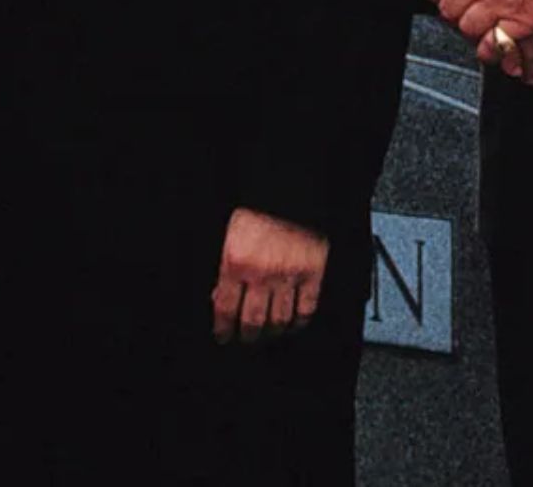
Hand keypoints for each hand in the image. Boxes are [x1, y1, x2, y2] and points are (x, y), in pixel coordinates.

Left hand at [212, 209, 327, 344]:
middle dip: (247, 336)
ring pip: (280, 320)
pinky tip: (292, 325)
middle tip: (245, 341)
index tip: (223, 336)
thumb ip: (224, 270)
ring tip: (267, 336)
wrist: (288, 192)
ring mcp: (289, 275)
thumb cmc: (255, 211)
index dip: (223, 328)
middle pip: (254, 320)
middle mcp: (262, 273)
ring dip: (272, 333)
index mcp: (236, 262)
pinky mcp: (312, 274)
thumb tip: (219, 298)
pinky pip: (306, 308)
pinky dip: (299, 322)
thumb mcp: (227, 238)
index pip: (226, 308)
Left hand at [427, 0, 532, 57]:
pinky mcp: (523, 20)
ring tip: (482, 29)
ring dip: (473, 30)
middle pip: (449, 7)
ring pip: (467, 27)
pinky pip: (495, 43)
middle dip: (455, 12)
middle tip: (465, 14)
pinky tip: (496, 47)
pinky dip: (492, 49)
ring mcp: (499, 1)